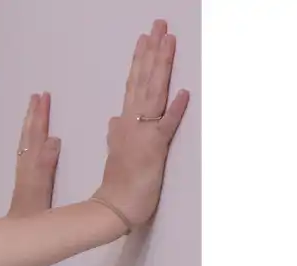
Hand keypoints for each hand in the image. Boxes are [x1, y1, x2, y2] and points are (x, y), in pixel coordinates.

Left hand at [9, 92, 61, 216]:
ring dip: (31, 126)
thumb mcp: (41, 195)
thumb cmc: (36, 224)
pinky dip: (31, 141)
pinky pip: (27, 154)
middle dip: (34, 117)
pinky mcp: (27, 185)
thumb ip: (44, 166)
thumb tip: (53, 139)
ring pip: (27, 145)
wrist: (19, 243)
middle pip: (29, 138)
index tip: (43, 100)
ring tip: (36, 108)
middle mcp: (26, 171)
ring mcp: (25, 178)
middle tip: (39, 95)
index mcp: (32, 172)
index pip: (35, 140)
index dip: (39, 120)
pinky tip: (38, 139)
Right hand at [93, 18, 190, 227]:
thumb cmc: (118, 186)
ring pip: (152, 94)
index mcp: (124, 125)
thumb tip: (114, 119)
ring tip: (167, 41)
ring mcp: (143, 135)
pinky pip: (165, 127)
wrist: (113, 209)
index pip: (134, 85)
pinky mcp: (154, 150)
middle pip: (143, 81)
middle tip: (158, 26)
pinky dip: (174, 111)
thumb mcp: (116, 155)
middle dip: (152, 52)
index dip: (141, 60)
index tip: (146, 38)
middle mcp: (132, 124)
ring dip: (160, 67)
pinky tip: (183, 93)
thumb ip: (116, 135)